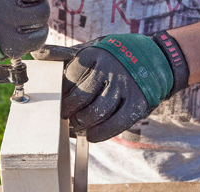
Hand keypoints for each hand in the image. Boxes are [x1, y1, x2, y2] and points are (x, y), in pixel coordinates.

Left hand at [32, 33, 188, 141]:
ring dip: (80, 125)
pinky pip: (113, 125)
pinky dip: (99, 134)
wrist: (159, 60)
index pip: (68, 79)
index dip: (59, 96)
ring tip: (75, 127)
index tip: (56, 104)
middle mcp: (109, 70)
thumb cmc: (118, 57)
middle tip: (63, 119)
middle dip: (67, 113)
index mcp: (95, 54)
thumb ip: (70, 56)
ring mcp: (124, 87)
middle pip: (79, 99)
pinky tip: (91, 135)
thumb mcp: (96, 48)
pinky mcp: (137, 104)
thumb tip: (40, 56)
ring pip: (94, 114)